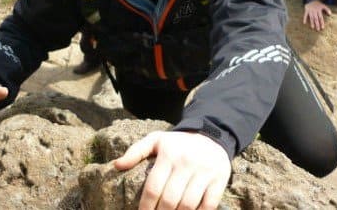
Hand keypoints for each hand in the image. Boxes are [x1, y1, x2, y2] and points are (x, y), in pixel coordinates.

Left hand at [114, 131, 230, 209]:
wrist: (211, 135)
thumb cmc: (178, 143)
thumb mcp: (156, 140)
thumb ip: (136, 151)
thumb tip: (117, 165)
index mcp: (168, 154)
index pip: (154, 187)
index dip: (146, 207)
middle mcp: (186, 163)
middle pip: (170, 200)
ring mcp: (204, 172)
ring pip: (188, 205)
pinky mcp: (219, 179)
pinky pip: (209, 204)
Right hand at [303, 0, 330, 30]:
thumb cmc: (318, 4)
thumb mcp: (323, 5)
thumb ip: (327, 9)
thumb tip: (330, 14)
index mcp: (319, 10)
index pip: (321, 18)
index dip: (321, 23)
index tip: (322, 27)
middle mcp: (314, 11)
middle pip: (316, 19)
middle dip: (317, 24)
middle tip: (318, 29)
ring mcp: (310, 11)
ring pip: (311, 18)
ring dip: (312, 22)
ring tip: (312, 27)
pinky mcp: (306, 10)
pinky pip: (305, 15)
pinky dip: (304, 18)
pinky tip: (304, 23)